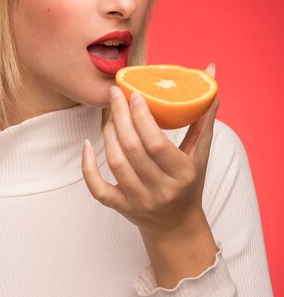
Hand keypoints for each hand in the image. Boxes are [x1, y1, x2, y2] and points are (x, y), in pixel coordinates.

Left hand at [81, 64, 218, 237]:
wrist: (177, 226)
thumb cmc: (189, 180)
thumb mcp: (202, 150)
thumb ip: (204, 113)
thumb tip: (210, 71)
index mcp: (183, 173)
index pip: (156, 144)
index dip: (143, 118)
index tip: (135, 94)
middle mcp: (161, 190)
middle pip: (132, 150)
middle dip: (121, 117)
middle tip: (115, 94)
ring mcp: (139, 201)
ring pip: (115, 164)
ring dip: (108, 134)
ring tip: (109, 114)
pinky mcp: (121, 208)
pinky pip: (98, 189)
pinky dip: (88, 167)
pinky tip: (87, 145)